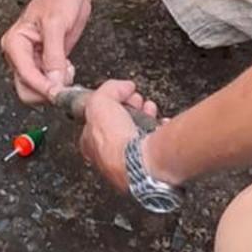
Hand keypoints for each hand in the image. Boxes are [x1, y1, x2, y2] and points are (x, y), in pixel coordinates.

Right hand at [1, 0, 92, 102]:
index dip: (42, 86)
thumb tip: (54, 82)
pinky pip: (48, 82)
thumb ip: (53, 56)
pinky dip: (60, 81)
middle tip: (65, 82)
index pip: (25, 75)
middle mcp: (19, 53)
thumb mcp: (56, 25)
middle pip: (26, 88)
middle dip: (46, 89)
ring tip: (67, 69)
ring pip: (37, 88)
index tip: (59, 91)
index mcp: (14, 42)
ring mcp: (32, 59)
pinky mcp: (45, 62)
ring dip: (54, 86)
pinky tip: (68, 67)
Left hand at [78, 79, 160, 195]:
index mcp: (91, 145)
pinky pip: (154, 143)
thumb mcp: (100, 102)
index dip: (110, 102)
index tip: (120, 94)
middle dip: (130, 108)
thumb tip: (123, 86)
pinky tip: (160, 124)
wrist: (140, 163)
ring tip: (150, 108)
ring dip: (146, 116)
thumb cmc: (115, 142)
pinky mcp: (148, 165)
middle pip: (120, 124)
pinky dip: (159, 131)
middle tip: (137, 101)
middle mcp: (108, 156)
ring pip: (138, 133)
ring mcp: (129, 162)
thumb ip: (109, 90)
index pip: (97, 119)